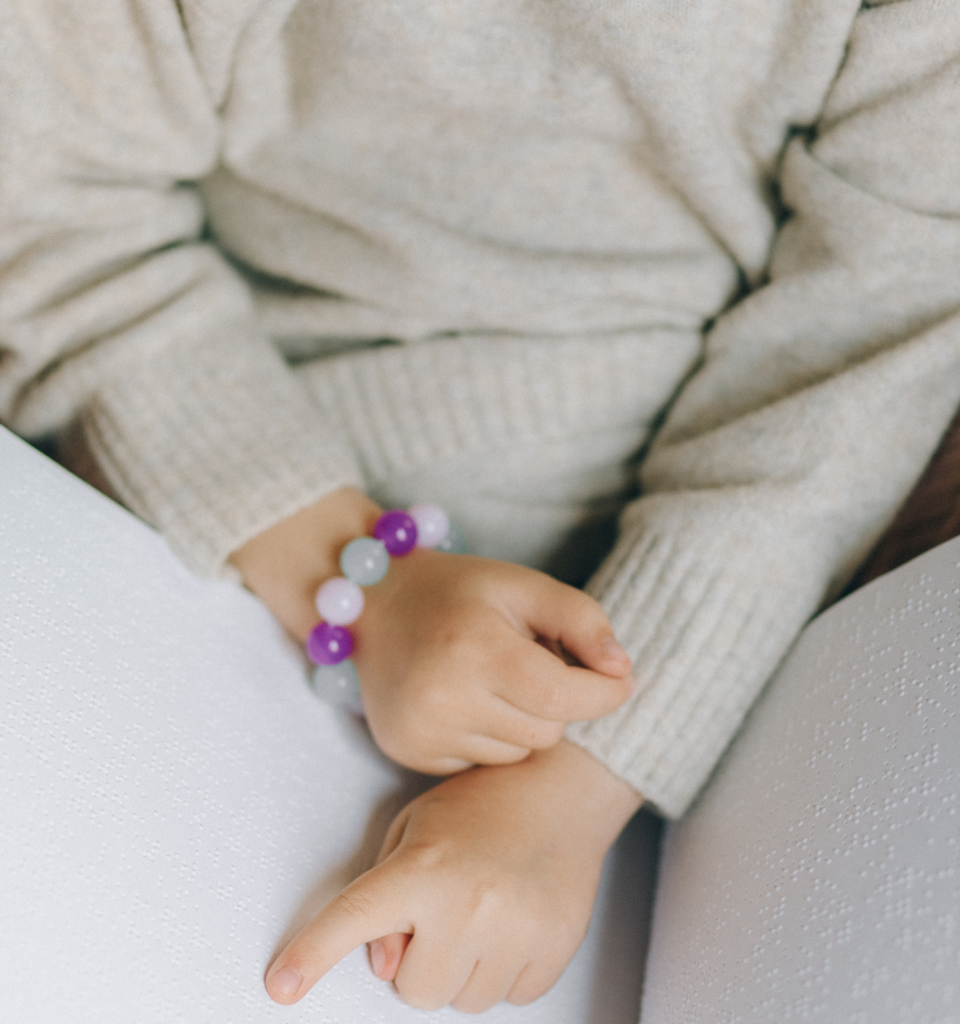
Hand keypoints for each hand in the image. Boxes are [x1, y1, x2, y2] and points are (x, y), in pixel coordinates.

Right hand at [231, 490, 634, 774]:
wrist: (373, 603)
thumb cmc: (459, 591)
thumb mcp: (524, 585)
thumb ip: (582, 620)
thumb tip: (624, 673)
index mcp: (475, 648)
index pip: (562, 696)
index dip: (603, 693)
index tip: (621, 681)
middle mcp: (441, 699)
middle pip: (546, 732)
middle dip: (556, 702)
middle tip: (532, 661)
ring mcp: (420, 732)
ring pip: (517, 754)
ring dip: (522, 721)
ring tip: (494, 678)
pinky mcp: (408, 752)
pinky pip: (480, 764)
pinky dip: (488, 736)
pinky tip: (465, 698)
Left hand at [264, 740, 643, 1012]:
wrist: (562, 790)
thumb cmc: (483, 804)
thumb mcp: (415, 829)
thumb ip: (383, 895)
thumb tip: (384, 962)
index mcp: (423, 867)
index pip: (354, 918)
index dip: (312, 955)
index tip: (281, 984)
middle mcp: (469, 903)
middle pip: (414, 990)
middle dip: (420, 960)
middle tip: (443, 909)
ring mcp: (516, 930)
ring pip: (463, 1001)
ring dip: (464, 967)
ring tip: (484, 908)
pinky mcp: (554, 948)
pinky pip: (511, 998)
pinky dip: (506, 969)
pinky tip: (514, 919)